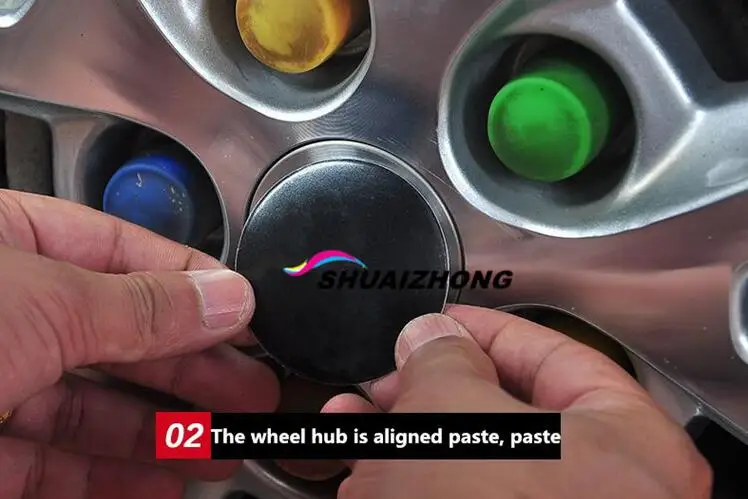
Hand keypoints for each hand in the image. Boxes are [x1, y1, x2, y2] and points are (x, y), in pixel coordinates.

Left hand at [0, 190, 279, 497]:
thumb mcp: (42, 304)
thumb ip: (140, 305)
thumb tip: (225, 297)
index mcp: (4, 241)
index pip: (117, 248)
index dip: (190, 282)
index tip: (246, 316)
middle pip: (114, 335)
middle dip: (191, 371)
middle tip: (250, 392)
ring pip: (86, 405)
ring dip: (159, 433)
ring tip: (217, 448)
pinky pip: (47, 464)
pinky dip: (106, 477)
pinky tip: (154, 483)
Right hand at [324, 306, 711, 498]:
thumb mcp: (454, 413)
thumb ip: (442, 359)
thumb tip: (431, 334)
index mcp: (626, 441)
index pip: (552, 353)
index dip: (482, 328)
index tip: (435, 322)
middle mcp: (602, 491)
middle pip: (503, 413)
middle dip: (425, 391)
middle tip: (381, 379)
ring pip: (470, 465)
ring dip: (406, 440)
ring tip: (352, 422)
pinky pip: (460, 497)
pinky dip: (414, 484)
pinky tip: (369, 475)